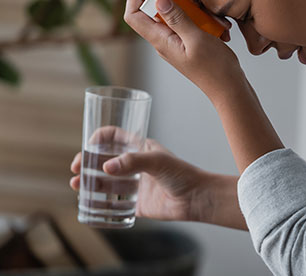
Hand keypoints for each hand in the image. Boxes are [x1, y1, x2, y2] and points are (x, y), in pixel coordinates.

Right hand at [70, 137, 203, 221]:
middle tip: (75, 170)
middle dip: (86, 163)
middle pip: (103, 160)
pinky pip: (112, 204)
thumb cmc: (182, 174)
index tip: (86, 146)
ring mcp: (134, 184)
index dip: (98, 138)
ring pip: (105, 182)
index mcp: (140, 148)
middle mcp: (134, 165)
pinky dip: (98, 203)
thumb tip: (106, 167)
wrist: (195, 199)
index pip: (114, 136)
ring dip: (88, 182)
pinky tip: (86, 204)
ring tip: (76, 186)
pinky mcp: (135, 203)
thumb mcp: (158, 162)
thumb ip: (133, 162)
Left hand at [124, 0, 244, 102]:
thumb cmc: (215, 68)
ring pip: (179, 15)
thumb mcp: (197, 39)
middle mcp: (165, 40)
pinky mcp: (190, 42)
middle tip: (197, 2)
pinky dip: (206, 21)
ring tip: (216, 20)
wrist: (230, 88)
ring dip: (198, 11)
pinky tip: (220, 29)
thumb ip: (177, 18)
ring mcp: (177, 41)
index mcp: (160, 40)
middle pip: (158, 10)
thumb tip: (158, 0)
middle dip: (178, 0)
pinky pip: (192, 23)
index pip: (133, 15)